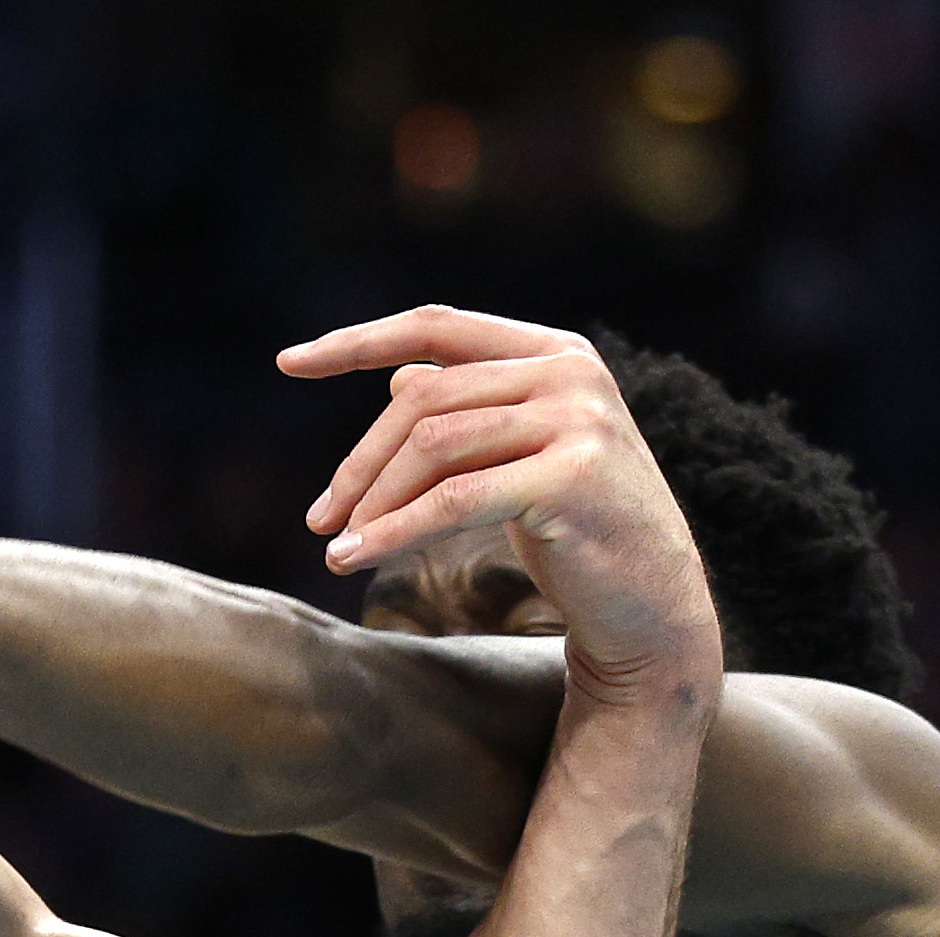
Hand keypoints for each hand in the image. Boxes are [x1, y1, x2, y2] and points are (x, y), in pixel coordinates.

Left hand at [282, 305, 718, 702]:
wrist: (651, 608)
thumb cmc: (579, 532)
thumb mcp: (519, 459)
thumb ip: (468, 413)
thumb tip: (397, 378)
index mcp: (555, 351)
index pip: (437, 326)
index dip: (357, 341)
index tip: (288, 363)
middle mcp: (569, 372)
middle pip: (425, 397)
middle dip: (362, 461)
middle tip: (320, 517)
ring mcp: (577, 419)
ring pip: (433, 445)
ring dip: (373, 501)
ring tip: (335, 546)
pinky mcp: (570, 476)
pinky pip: (454, 499)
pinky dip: (396, 530)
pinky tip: (357, 555)